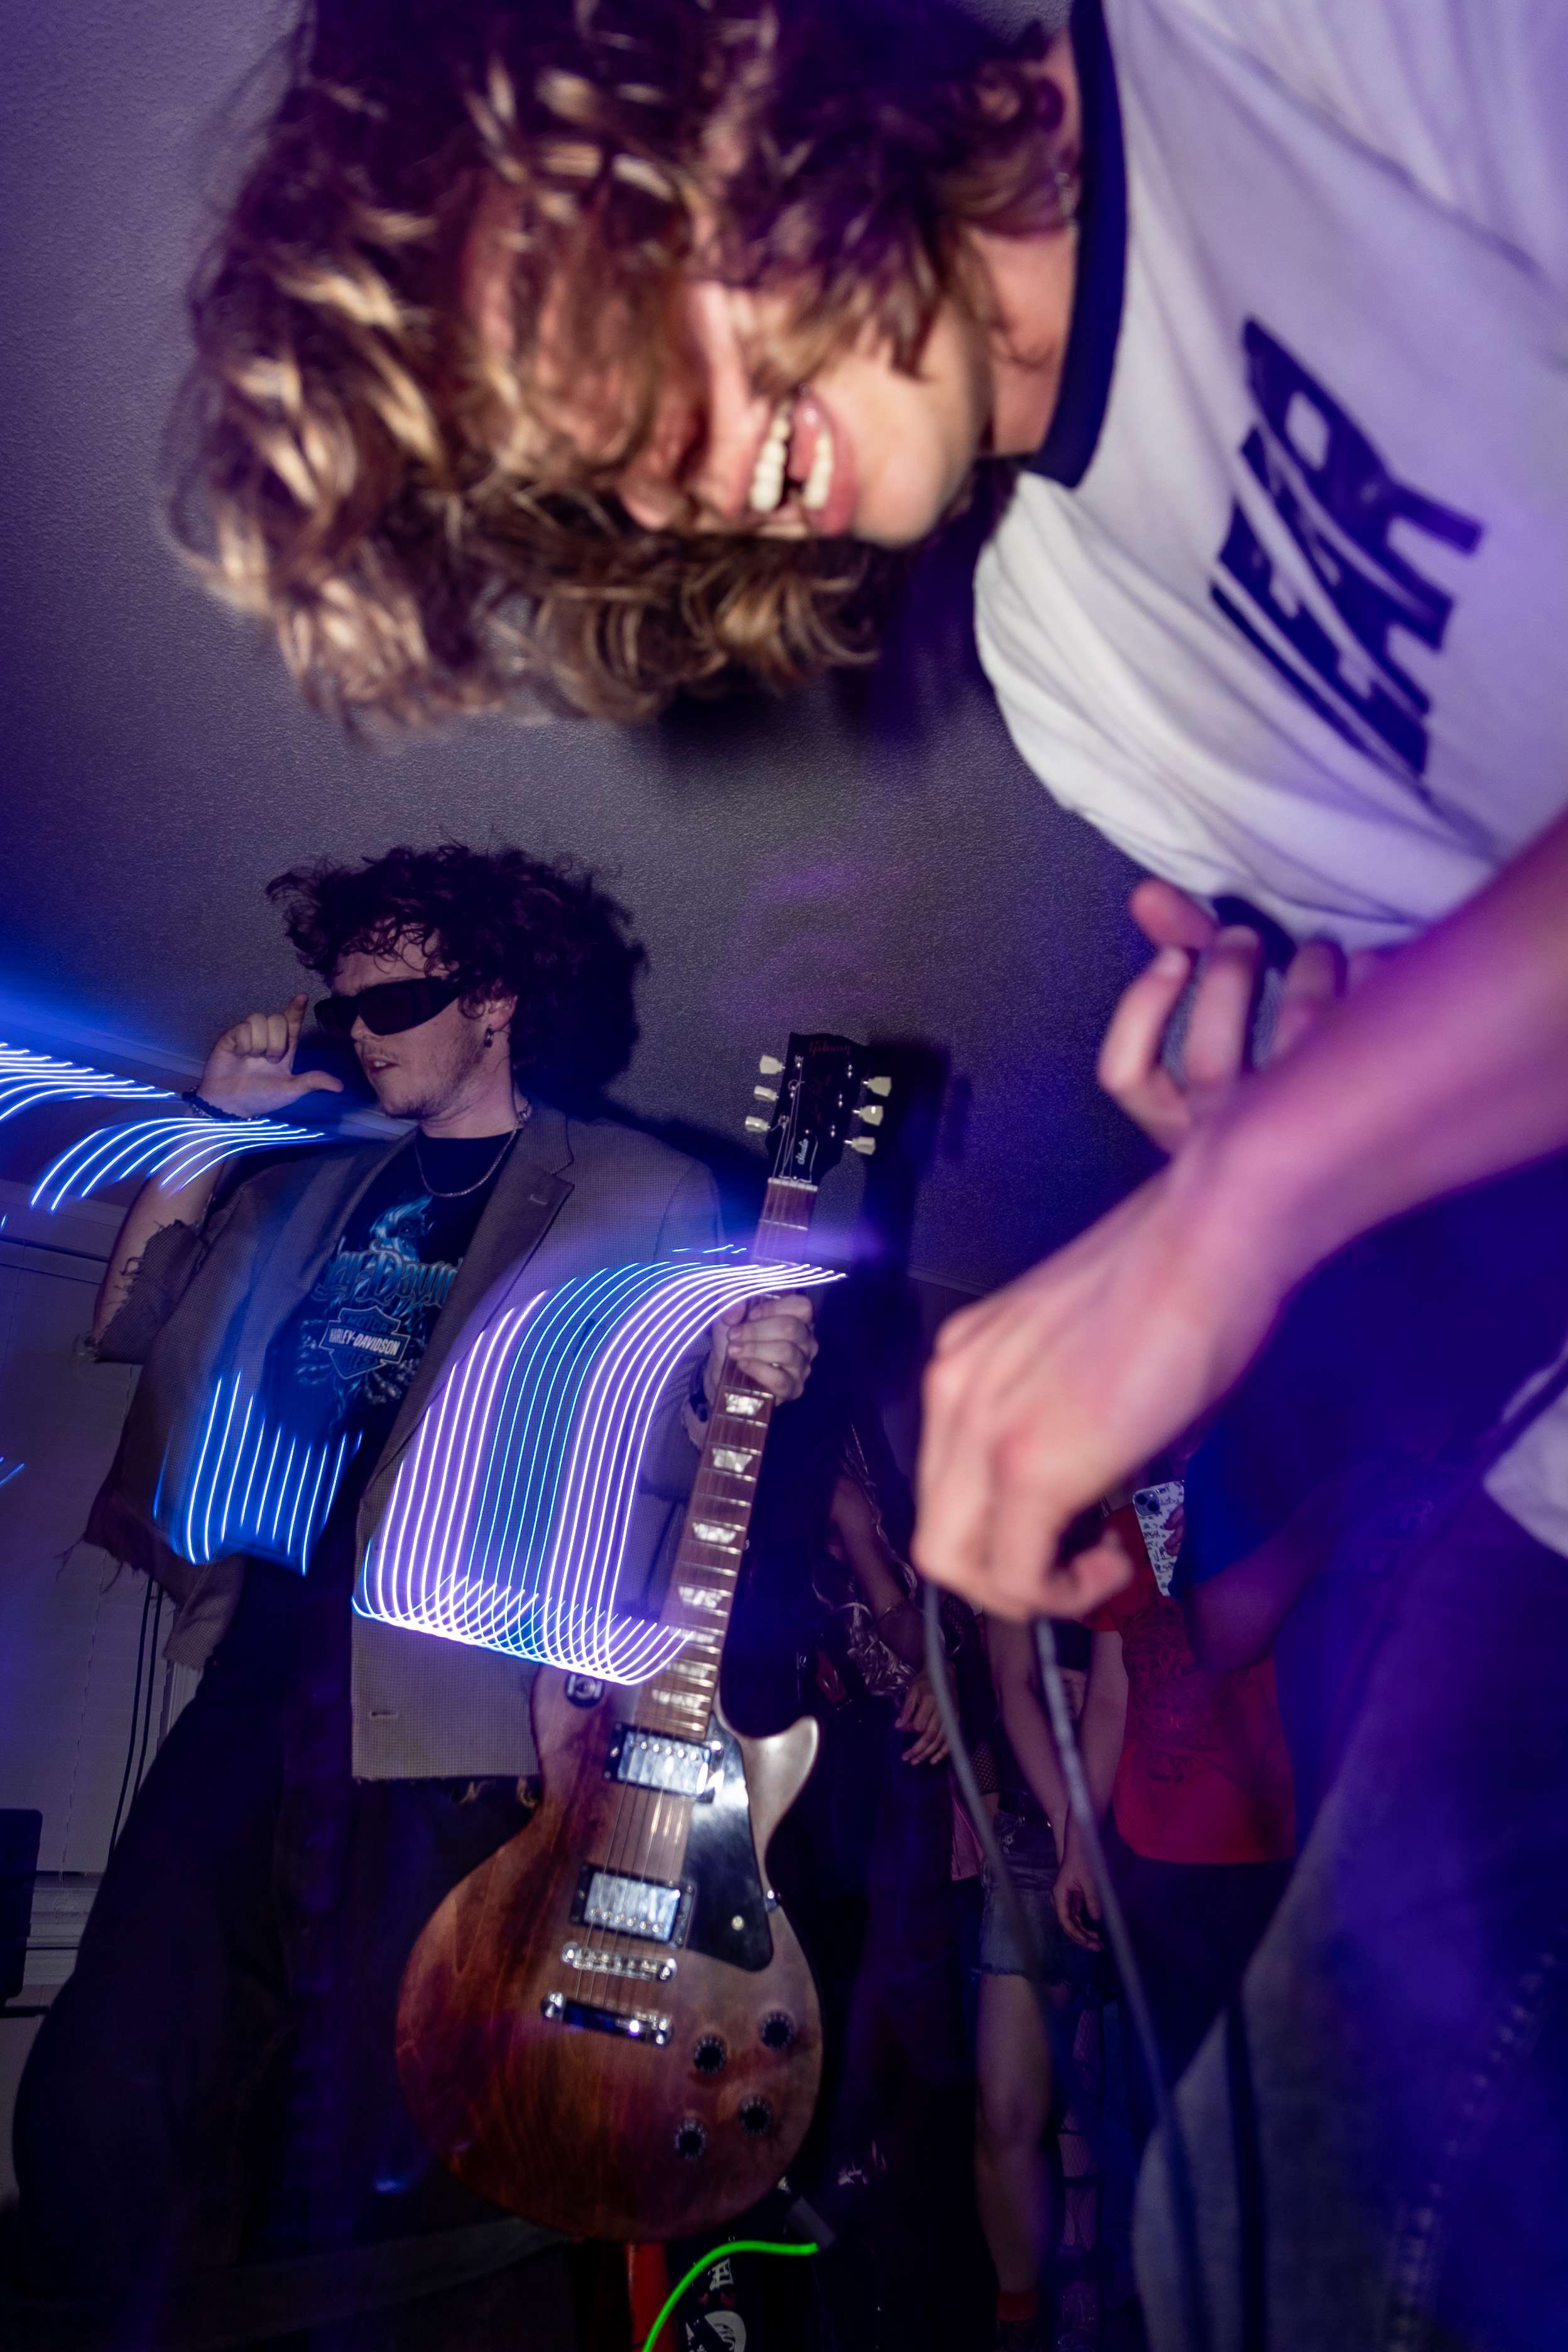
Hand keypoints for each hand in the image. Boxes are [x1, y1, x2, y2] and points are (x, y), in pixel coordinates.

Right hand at [197, 994, 344, 1118]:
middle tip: (270, 1060)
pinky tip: (239, 1056)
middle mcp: (267, 1038)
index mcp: (283, 1048)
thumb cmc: (261, 1097)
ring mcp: (248, 1036)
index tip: (302, 996)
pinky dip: (244, 1044)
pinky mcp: (231, 1037)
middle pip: (277, 1019)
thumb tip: (340, 1087)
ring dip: (260, 1042)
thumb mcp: (291, 1090)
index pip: (292, 1023)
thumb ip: (312, 1081)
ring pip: (259, 1019)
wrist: (231, 1104)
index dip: (296, 1009)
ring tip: (253, 1059)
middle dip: (276, 1041)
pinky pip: (243, 1028)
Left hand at [704, 1293, 816, 1407]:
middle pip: (792, 1328)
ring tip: (733, 1350)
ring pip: (786, 1352)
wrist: (722, 1376)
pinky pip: (780, 1379)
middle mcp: (805, 1342)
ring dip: (754, 1349)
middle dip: (757, 1330)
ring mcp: (802, 1367)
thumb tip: (736, 1305)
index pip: (802, 1306)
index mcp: (796, 1319)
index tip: (749, 1314)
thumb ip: (730, 1304)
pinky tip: (742, 1366)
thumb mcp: (726, 1319)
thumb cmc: (733, 1342)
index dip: (775, 1307)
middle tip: (733, 1335)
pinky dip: (757, 1370)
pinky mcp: (793, 1389)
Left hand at [894, 1671, 948, 1765]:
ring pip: (940, 1741)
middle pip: (930, 1736)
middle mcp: (943, 1711)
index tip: (901, 1728)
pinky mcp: (955, 1722)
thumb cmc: (925, 1682)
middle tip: (905, 1758)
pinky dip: (942, 1752)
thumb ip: (906, 1709)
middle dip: (917, 1749)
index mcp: (931, 1701)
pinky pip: (950, 1741)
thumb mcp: (912, 1691)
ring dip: (927, 1753)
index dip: (909, 1730)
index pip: (920, 1723)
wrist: (944, 1674)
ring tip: (915, 1761)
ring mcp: (951, 1718)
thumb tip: (898, 1727)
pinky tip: (933, 1760)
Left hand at [914, 1136, 1290, 1617]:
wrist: (1214, 1233)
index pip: (949, 1482)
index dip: (1007, 1526)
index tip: (1079, 1523)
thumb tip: (1100, 1473)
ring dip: (1029, 1590)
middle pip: (939, 1534)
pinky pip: (1013, 1576)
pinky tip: (1113, 1563)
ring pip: (956, 1563)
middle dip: (1008, 1571)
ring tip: (1103, 1561)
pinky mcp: (1028, 1467)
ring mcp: (980, 1430)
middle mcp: (951, 1393)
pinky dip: (1059, 1595)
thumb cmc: (1182, 1281)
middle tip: (1086, 1557)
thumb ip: (1070, 1415)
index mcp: (964, 1364)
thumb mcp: (1093, 1359)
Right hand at [1052, 1841, 1102, 1951]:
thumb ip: (1092, 1898)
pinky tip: (1095, 1933)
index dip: (1076, 1934)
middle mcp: (1061, 1899)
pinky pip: (1078, 1916)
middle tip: (1098, 1947)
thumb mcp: (1089, 1878)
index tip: (1088, 1942)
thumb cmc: (1082, 1858)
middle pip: (1068, 1924)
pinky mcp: (1074, 1898)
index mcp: (1060, 1894)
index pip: (1065, 1920)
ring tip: (1098, 1943)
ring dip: (1084, 1933)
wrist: (1080, 1843)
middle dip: (1081, 1937)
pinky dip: (1086, 1925)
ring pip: (1074, 1922)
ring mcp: (1067, 1899)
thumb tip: (1095, 1918)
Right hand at [1098, 879, 1377, 1154]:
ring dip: (1307, 977)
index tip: (1174, 957)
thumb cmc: (1267, 1057)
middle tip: (1242, 936)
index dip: (1143, 1009)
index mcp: (1174, 1117)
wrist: (1349, 1133)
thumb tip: (1148, 894)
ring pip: (1291, 1051)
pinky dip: (1364, 987)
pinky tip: (1365, 966)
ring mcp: (1290, 1132)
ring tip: (1317, 950)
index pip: (1127, 1076)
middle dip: (1226, 981)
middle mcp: (1226, 1132)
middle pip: (1208, 1063)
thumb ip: (1179, 949)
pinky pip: (1363, 1044)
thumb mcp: (1214, 1012)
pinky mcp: (1356, 1111)